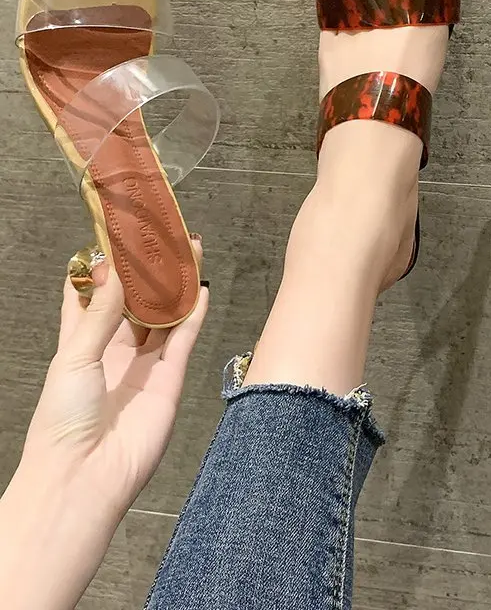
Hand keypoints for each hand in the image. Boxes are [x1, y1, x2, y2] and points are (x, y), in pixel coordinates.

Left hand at [22, 240, 208, 516]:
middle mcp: (115, 353)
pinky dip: (193, 315)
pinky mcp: (170, 380)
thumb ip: (100, 314)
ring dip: (175, 288)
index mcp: (81, 346)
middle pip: (136, 304)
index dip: (102, 272)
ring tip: (187, 254)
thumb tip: (115, 271)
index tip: (113, 241)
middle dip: (148, 274)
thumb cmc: (62, 421)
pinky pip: (185, 340)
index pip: (92, 300)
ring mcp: (145, 366)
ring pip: (164, 317)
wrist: (85, 477)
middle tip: (161, 241)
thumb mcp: (73, 357)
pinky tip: (200, 290)